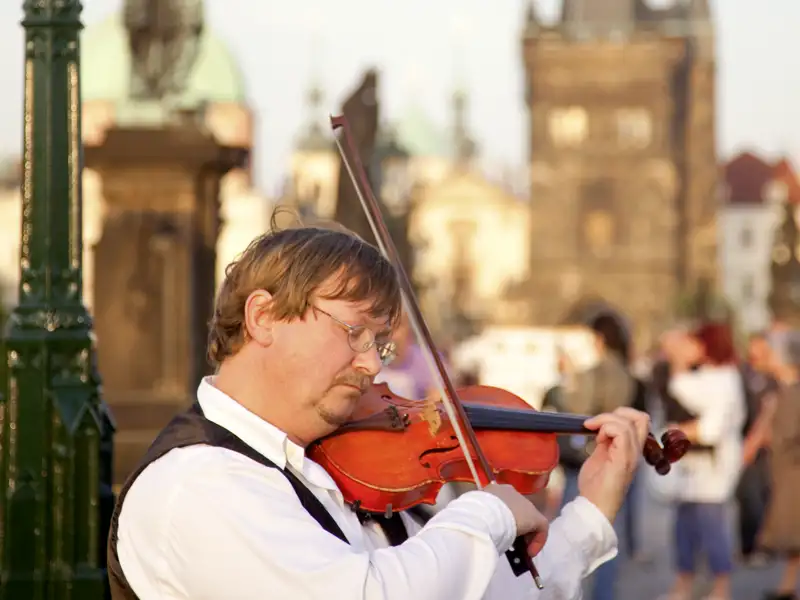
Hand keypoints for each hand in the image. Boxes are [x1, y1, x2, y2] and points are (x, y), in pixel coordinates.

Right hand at [484, 483, 548, 556]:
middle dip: (516, 526)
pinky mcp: (535, 516)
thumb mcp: (477, 515)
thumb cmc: (475, 515)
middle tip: (511, 543)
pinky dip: (536, 541)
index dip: (503, 518)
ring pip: (528, 519)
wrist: (483, 515)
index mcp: (494, 490)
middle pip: (517, 510)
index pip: (502, 503)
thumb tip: (484, 530)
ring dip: (525, 535)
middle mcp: (511, 492)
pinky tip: (529, 553)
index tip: (499, 532)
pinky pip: (540, 528)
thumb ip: (483, 518)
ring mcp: (524, 503)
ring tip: (520, 550)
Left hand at [578, 407, 649, 522]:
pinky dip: (607, 429)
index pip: (639, 422)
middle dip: (615, 413)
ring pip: (629, 423)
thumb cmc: (595, 486)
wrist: (593, 506)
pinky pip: (622, 433)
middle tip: (595, 425)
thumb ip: (605, 442)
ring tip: (595, 434)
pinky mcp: (623, 460)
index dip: (620, 416)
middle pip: (640, 418)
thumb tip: (601, 427)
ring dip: (606, 421)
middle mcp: (635, 452)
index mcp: (631, 450)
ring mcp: (631, 456)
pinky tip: (598, 440)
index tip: (598, 425)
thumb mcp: (600, 456)